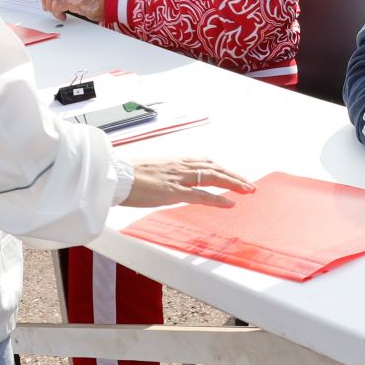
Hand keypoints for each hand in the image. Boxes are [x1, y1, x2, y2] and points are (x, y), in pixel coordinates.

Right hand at [123, 158, 253, 208]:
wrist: (115, 177)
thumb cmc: (128, 175)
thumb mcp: (152, 171)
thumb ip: (166, 174)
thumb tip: (172, 182)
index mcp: (175, 161)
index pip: (206, 162)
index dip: (222, 169)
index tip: (234, 175)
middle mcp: (180, 166)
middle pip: (215, 168)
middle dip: (234, 176)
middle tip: (249, 184)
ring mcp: (178, 178)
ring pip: (213, 177)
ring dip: (233, 183)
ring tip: (247, 190)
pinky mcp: (173, 191)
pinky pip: (200, 195)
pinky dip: (217, 199)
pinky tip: (230, 203)